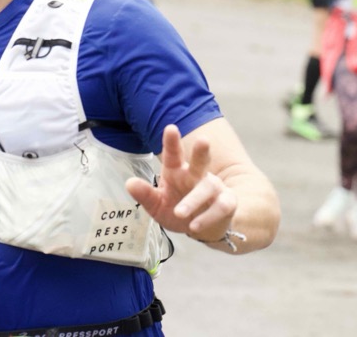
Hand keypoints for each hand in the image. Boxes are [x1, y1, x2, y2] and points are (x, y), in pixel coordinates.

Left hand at [126, 124, 235, 243]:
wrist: (203, 229)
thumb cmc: (177, 210)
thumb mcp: (157, 205)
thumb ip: (145, 194)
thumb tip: (129, 183)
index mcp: (177, 171)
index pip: (174, 154)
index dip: (172, 142)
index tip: (171, 128)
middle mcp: (197, 175)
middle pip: (201, 161)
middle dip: (201, 151)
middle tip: (203, 140)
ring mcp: (214, 188)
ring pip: (208, 187)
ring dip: (194, 200)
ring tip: (179, 212)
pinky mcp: (226, 202)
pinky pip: (221, 207)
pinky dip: (207, 216)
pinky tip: (194, 226)